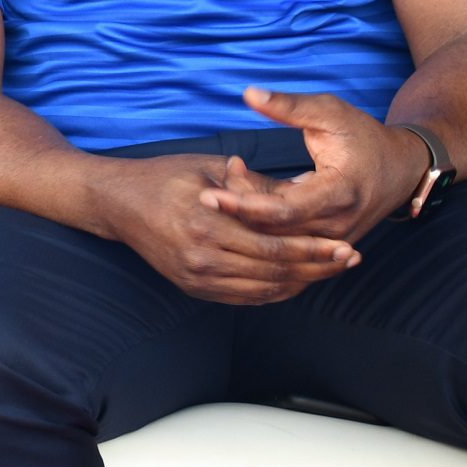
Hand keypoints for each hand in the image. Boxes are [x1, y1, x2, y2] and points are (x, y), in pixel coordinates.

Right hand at [95, 153, 358, 304]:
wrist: (116, 203)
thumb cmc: (162, 177)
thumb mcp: (209, 169)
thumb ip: (253, 186)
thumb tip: (299, 194)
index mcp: (206, 225)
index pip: (274, 247)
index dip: (314, 250)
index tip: (346, 246)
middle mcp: (201, 258)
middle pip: (275, 273)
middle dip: (318, 268)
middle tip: (350, 259)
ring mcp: (196, 278)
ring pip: (263, 291)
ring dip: (301, 282)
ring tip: (330, 270)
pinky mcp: (192, 287)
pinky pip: (244, 297)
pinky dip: (275, 291)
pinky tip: (295, 279)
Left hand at [198, 86, 433, 242]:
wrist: (402, 169)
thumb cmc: (364, 136)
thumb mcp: (330, 112)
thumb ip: (290, 106)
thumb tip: (250, 94)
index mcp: (340, 193)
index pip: (284, 210)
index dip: (244, 205)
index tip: (210, 195)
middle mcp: (337, 225)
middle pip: (275, 229)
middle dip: (239, 208)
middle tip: (218, 179)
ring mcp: (332, 239)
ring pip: (278, 239)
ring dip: (248, 215)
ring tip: (230, 180)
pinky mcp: (325, 243)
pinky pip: (286, 238)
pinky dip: (261, 220)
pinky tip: (245, 192)